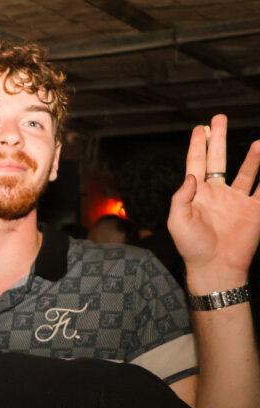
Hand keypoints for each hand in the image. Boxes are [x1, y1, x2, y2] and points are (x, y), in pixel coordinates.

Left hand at [168, 114, 259, 290]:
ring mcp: (237, 201)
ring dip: (253, 156)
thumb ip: (180, 197)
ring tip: (259, 141)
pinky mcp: (254, 210)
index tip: (199, 128)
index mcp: (197, 195)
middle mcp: (217, 194)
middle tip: (219, 118)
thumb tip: (191, 175)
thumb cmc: (192, 247)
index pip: (196, 164)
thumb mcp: (177, 221)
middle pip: (218, 160)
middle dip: (218, 139)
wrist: (215, 267)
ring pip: (248, 171)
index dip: (197, 146)